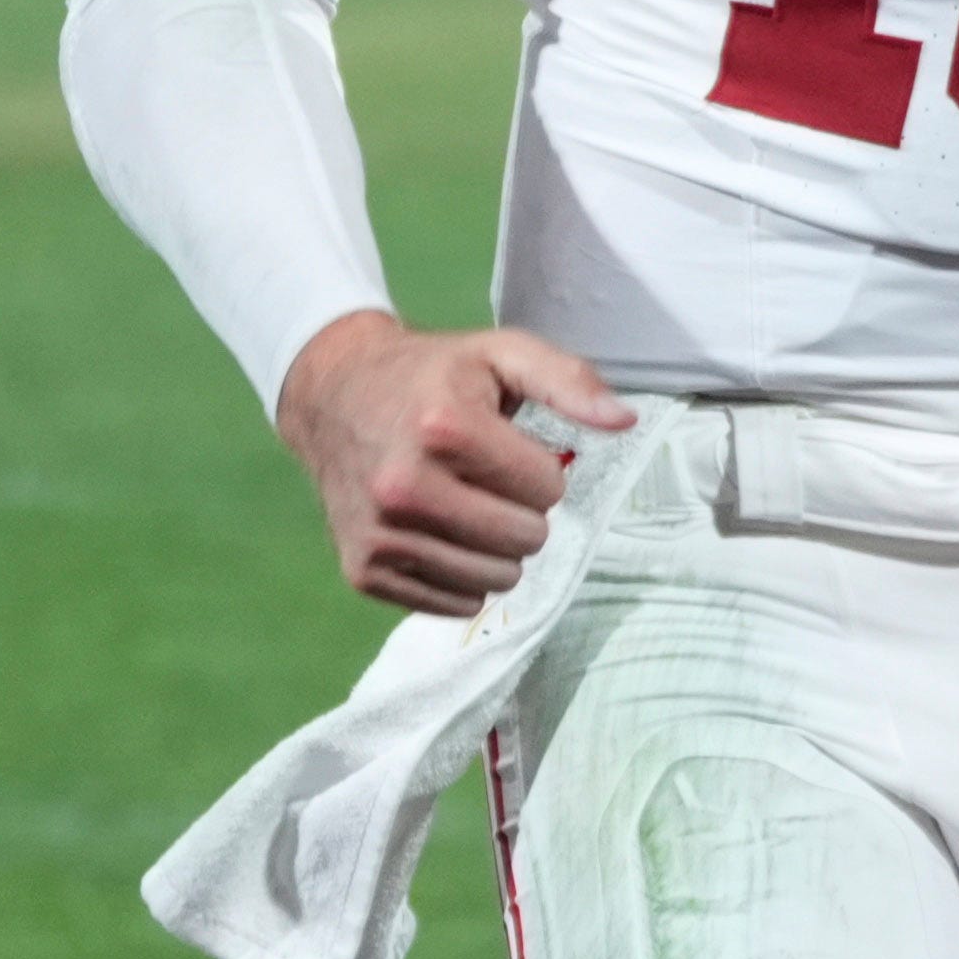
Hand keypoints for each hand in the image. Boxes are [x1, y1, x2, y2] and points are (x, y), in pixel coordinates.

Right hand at [273, 311, 635, 617]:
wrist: (334, 394)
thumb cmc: (432, 375)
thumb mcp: (501, 354)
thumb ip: (569, 381)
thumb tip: (624, 422)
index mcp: (444, 427)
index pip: (547, 490)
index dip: (540, 469)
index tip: (510, 449)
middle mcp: (405, 486)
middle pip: (525, 540)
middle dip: (523, 512)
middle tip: (490, 481)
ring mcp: (381, 534)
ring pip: (495, 582)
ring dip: (497, 549)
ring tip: (469, 507)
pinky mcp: (365, 570)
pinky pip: (455, 604)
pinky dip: (461, 576)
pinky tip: (441, 533)